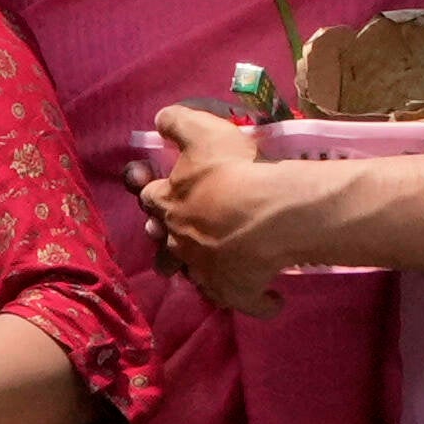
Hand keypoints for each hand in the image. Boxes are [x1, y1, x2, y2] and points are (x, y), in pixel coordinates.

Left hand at [140, 102, 303, 313]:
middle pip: (165, 245)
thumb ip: (178, 122)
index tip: (158, 189)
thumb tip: (160, 119)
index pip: (150, 197)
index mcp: (169, 203)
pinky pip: (249, 303)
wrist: (266, 214)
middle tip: (184, 233)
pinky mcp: (238, 293)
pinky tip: (273, 298)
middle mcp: (181, 242)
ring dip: (204, 273)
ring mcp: (207, 272)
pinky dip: (261, 302)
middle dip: (169, 240)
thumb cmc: (232, 170)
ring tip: (216, 269)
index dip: (153, 192)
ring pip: (198, 278)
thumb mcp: (202, 131)